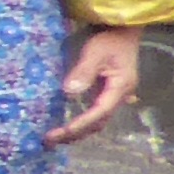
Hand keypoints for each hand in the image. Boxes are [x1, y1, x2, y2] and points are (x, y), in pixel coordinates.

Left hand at [54, 24, 142, 143]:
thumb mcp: (95, 52)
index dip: (81, 123)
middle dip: (76, 134)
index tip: (62, 132)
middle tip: (50, 140)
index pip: (100, 112)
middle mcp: (119, 97)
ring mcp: (114, 97)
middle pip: (99, 123)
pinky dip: (80, 124)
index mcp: (120, 87)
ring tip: (54, 139)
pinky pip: (94, 115)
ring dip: (77, 132)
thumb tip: (69, 92)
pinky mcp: (106, 96)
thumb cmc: (109, 40)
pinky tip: (65, 128)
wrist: (122, 33)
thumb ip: (84, 71)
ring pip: (97, 122)